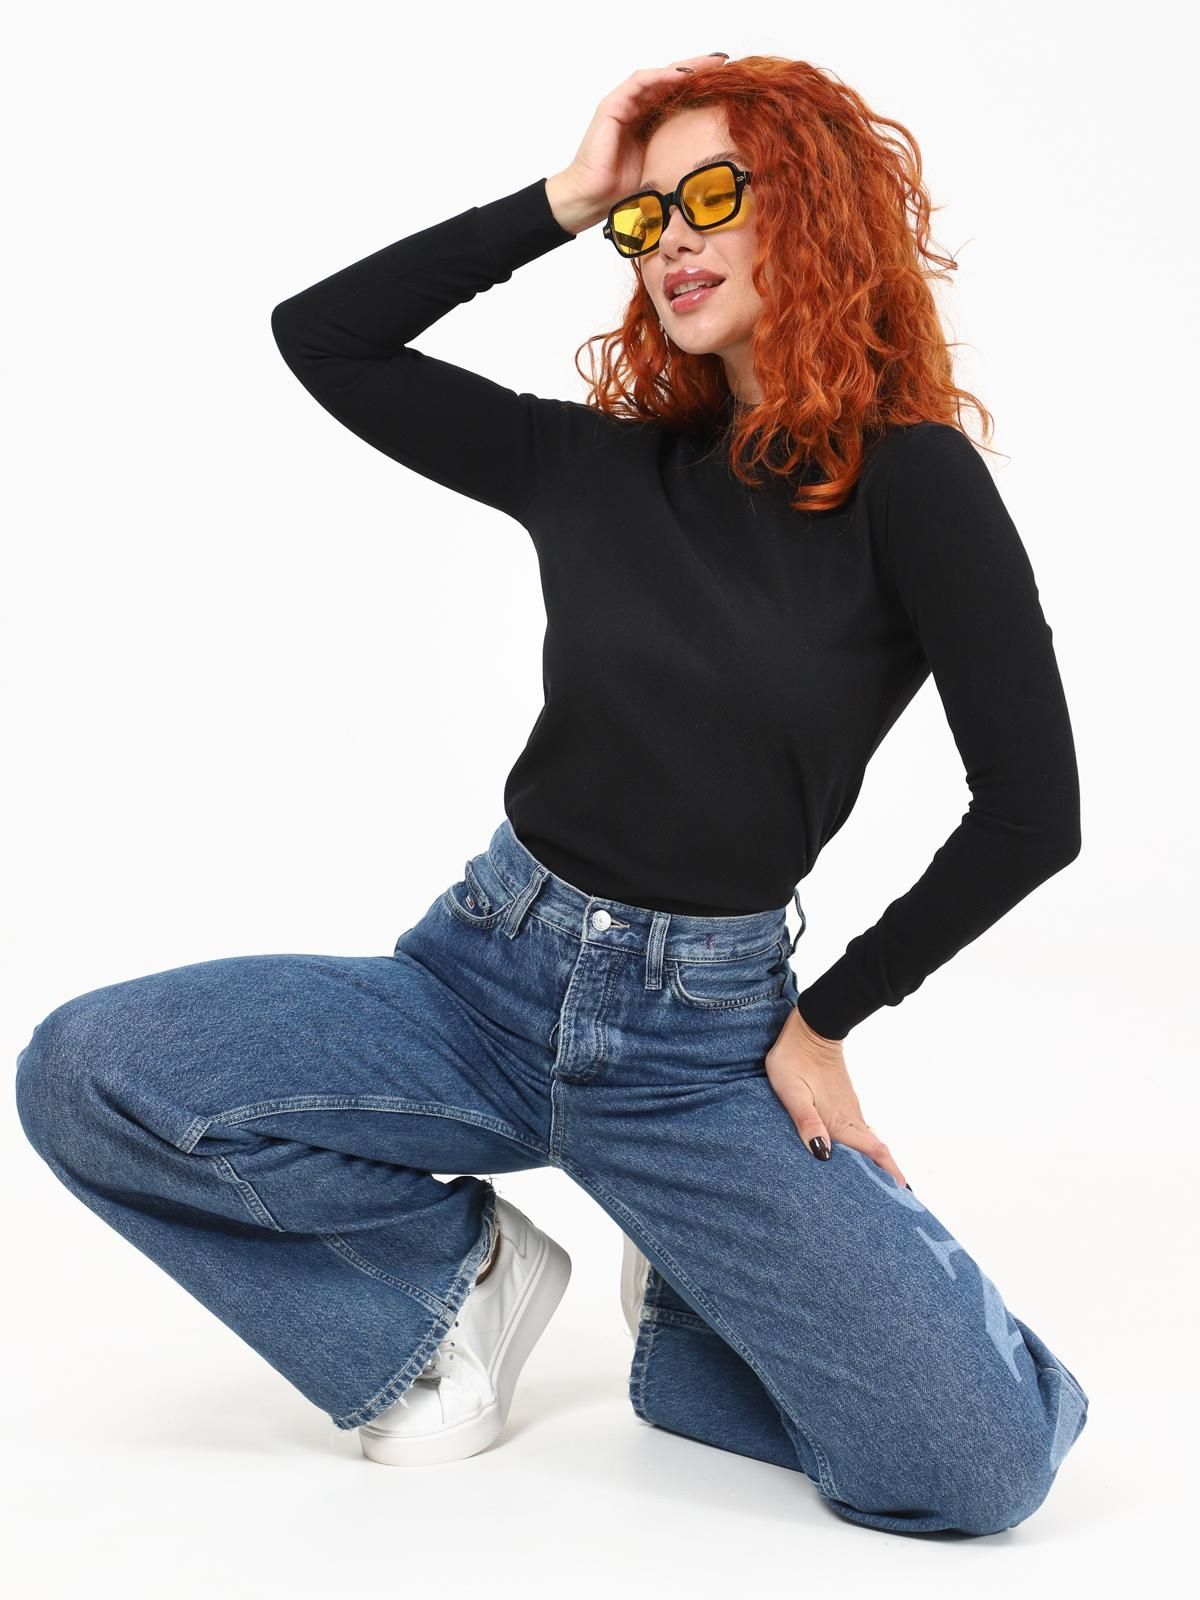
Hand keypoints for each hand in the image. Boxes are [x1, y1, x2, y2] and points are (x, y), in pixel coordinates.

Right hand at [546, 54, 730, 232]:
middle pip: (670, 80)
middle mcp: (636, 108)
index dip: (701, 86)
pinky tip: (680, 76)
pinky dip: (659, 77)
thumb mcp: (661, 166)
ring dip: (682, 68)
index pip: (677, 95)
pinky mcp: (611, 107)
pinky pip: (638, 83)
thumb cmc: (622, 189)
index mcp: (648, 121)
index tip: (727, 80)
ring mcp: (623, 105)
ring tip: (706, 63)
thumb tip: (713, 158)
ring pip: (656, 76)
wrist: (593, 198)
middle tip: (723, 61)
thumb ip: (679, 152)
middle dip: (697, 68)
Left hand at [764, 1008, 908, 1188]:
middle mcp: (850, 1117)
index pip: (873, 1151)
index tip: (905, 1193)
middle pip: (876, 1151)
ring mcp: (849, 1108)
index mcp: (839, 1120)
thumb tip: (823, 1155)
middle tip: (898, 1200)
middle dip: (888, 1175)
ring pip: (869, 1141)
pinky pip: (860, 1131)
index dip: (890, 1173)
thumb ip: (806, 1121)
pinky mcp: (844, 1101)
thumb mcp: (792, 1092)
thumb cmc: (794, 1059)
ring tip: (881, 1186)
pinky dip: (866, 1148)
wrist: (810, 1028)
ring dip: (877, 1162)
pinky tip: (858, 1156)